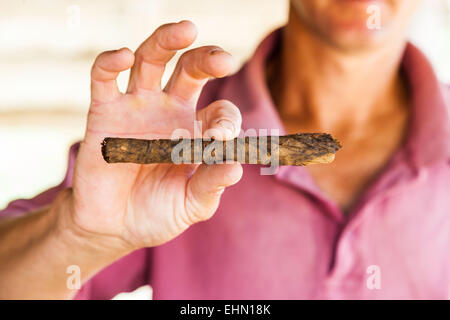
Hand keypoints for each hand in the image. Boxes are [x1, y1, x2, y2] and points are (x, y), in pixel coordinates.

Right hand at [64, 21, 242, 251]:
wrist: (114, 228)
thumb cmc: (157, 213)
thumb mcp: (191, 204)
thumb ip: (211, 185)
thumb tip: (235, 167)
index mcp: (195, 131)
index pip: (221, 112)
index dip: (225, 122)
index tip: (219, 141)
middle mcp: (168, 111)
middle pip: (189, 69)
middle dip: (206, 58)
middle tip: (223, 60)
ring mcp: (136, 108)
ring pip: (150, 60)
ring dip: (166, 41)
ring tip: (186, 30)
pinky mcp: (104, 113)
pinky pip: (104, 78)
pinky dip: (111, 62)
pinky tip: (124, 55)